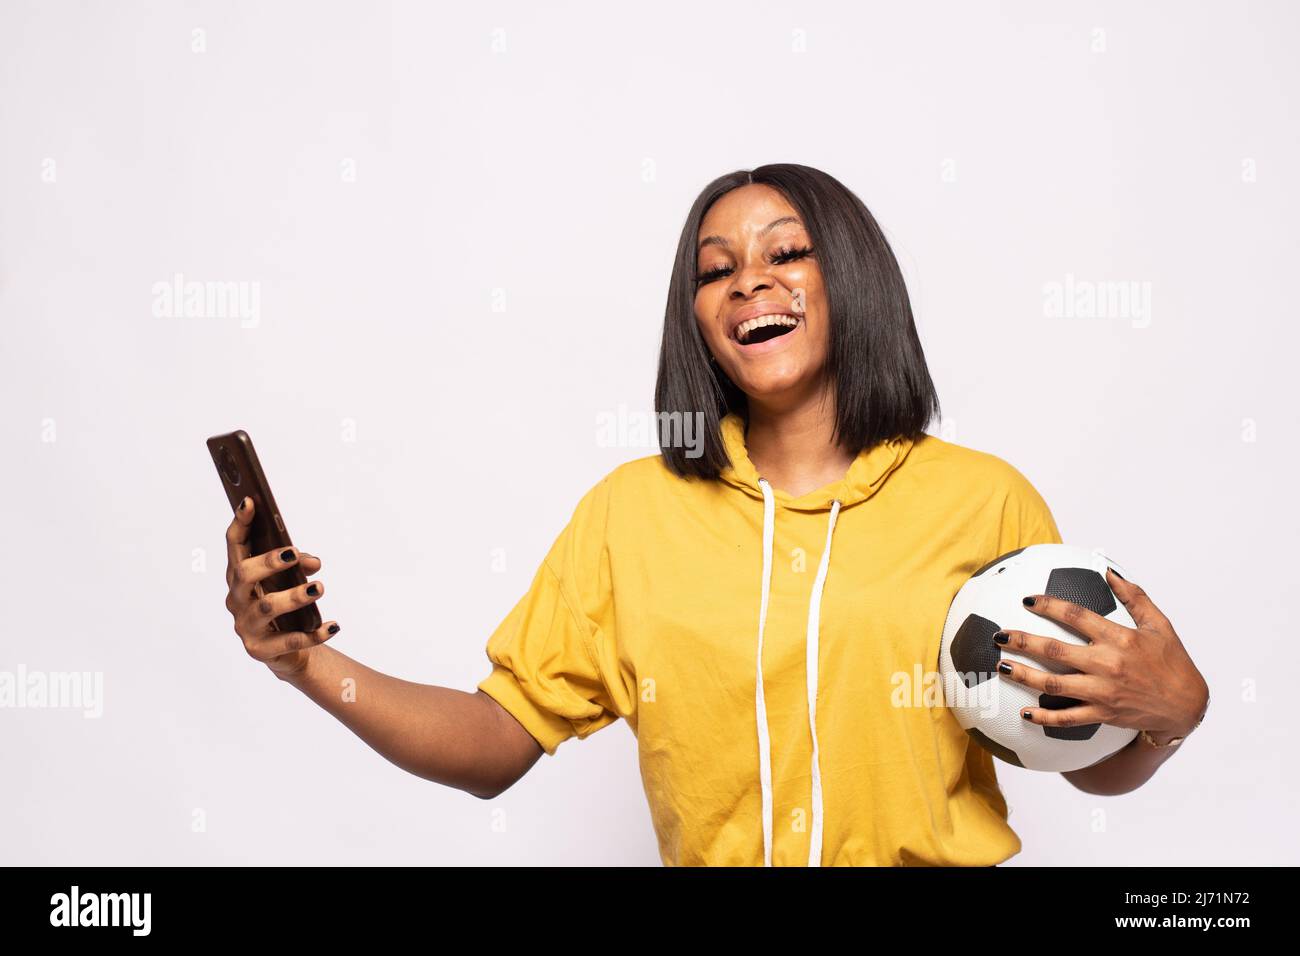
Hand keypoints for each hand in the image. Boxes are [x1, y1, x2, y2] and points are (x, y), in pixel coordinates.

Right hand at [223, 495, 338, 679]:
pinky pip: (290, 641)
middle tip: (293, 554)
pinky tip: (333, 625)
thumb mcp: (291, 579)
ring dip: (294, 596)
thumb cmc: (285, 604)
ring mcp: (246, 626)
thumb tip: (313, 562)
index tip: (251, 502)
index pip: (235, 545)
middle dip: (268, 562)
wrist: (286, 650)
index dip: (241, 523)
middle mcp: (237, 599)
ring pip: (267, 607)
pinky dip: (314, 633)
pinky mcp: (261, 650)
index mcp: (240, 576)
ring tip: (319, 587)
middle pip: (243, 574)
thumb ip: (300, 565)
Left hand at [993, 567, 1208, 744]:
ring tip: (1001, 666)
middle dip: (1022, 641)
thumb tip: (1110, 571)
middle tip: (999, 635)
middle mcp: (1107, 665)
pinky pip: (1068, 718)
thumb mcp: (1160, 624)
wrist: (1187, 706)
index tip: (1027, 599)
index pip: (1076, 616)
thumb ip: (1134, 596)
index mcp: (1119, 638)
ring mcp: (1103, 692)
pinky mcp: (1103, 714)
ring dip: (1024, 675)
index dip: (1049, 605)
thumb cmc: (1172, 661)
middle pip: (1055, 651)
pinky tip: (1024, 712)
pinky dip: (1045, 716)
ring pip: (1054, 684)